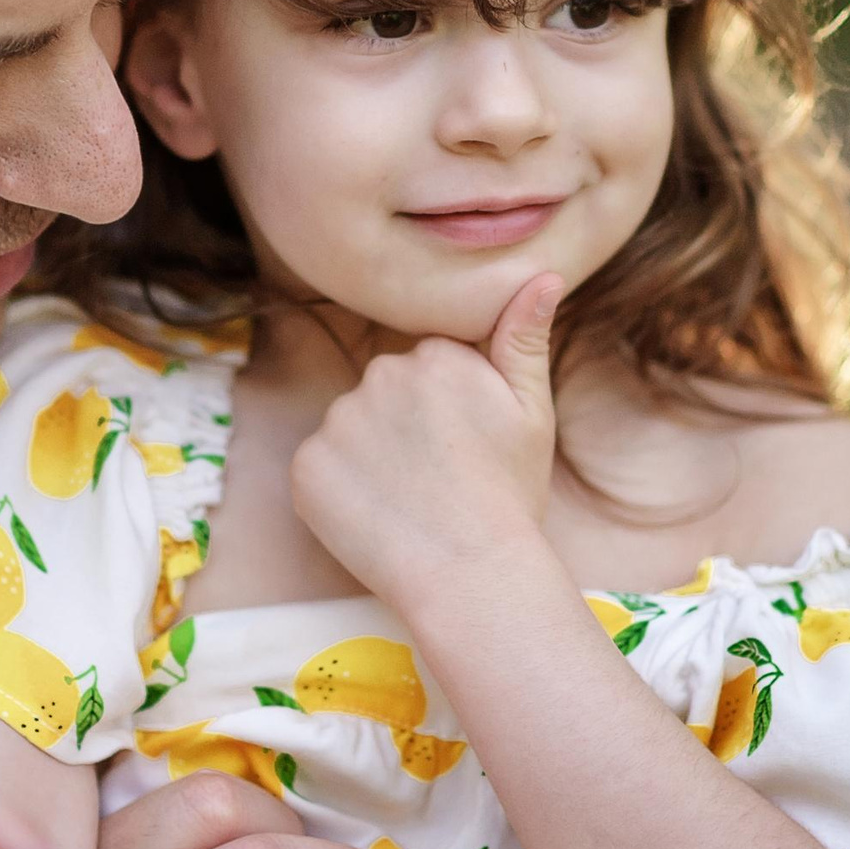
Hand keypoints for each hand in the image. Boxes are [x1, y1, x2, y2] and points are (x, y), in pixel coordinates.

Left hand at [289, 273, 562, 609]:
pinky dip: (341, 490)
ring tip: (411, 500)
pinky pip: (320, 468)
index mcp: (436, 355)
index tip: (465, 448)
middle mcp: (380, 375)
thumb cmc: (510, 496)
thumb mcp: (532, 412)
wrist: (471, 576)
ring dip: (371, 456)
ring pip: (352, 429)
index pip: (428, 368)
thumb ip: (525, 337)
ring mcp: (337, 421)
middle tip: (441, 477)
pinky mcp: (305, 468)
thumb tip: (544, 273)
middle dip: (405, 427)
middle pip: (386, 392)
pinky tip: (377, 516)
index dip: (447, 410)